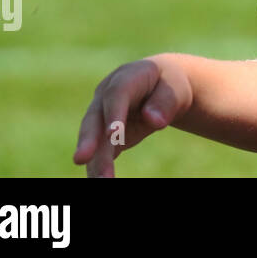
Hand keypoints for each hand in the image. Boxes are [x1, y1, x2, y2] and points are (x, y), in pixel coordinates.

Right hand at [74, 56, 191, 177]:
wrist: (160, 88)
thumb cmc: (169, 86)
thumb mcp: (175, 89)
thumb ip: (165, 103)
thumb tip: (155, 121)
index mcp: (127, 77)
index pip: (117, 94)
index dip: (114, 113)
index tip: (112, 134)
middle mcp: (106, 95)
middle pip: (95, 117)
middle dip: (89, 139)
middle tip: (82, 159)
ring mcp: (101, 114)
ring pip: (94, 139)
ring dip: (95, 161)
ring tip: (100, 181)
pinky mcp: (102, 135)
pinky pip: (98, 152)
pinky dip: (98, 167)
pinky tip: (99, 180)